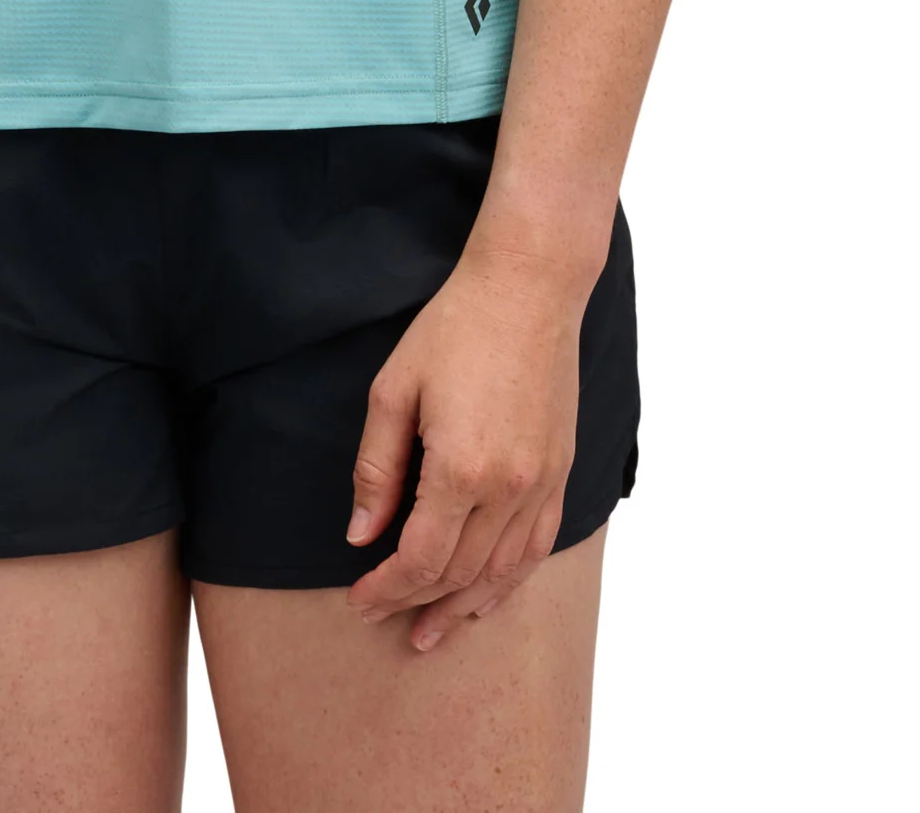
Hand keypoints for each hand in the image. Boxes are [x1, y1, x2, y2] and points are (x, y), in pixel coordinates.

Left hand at [342, 242, 586, 653]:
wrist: (528, 289)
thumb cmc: (454, 329)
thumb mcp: (394, 389)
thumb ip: (377, 468)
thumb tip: (360, 533)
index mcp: (461, 469)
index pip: (419, 558)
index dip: (385, 589)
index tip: (358, 601)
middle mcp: (509, 488)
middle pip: (459, 574)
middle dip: (415, 603)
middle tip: (383, 621)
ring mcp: (543, 484)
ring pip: (502, 573)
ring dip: (463, 607)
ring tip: (432, 630)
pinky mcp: (561, 474)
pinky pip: (537, 549)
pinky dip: (510, 581)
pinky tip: (488, 597)